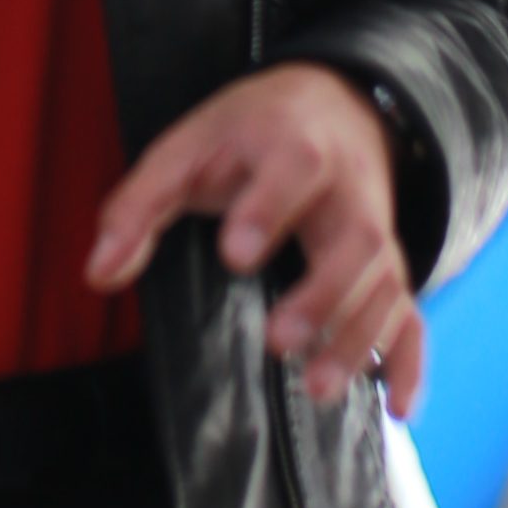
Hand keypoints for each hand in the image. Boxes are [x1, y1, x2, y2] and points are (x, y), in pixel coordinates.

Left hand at [88, 66, 423, 411]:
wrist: (334, 101)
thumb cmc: (247, 133)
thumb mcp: (187, 146)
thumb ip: (140, 206)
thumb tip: (97, 274)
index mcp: (292, 144)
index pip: (292, 168)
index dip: (267, 208)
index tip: (235, 254)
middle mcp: (346, 188)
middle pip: (354, 238)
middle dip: (322, 293)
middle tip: (278, 341)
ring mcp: (376, 229)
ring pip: (385, 283)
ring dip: (357, 338)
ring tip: (318, 389)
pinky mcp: (389, 265)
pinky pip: (410, 313)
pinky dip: (408, 360)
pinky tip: (397, 407)